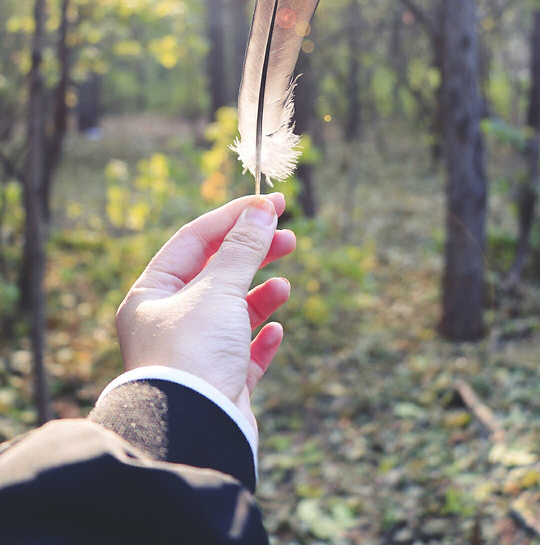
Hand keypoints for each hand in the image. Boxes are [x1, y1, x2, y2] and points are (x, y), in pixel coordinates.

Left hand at [115, 194, 294, 437]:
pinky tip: (276, 330)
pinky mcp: (219, 384)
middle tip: (288, 238)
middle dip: (252, 253)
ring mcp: (193, 354)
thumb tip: (261, 211)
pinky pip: (243, 352)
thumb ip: (243, 248)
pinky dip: (261, 337)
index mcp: (152, 295)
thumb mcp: (219, 290)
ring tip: (284, 285)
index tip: (271, 204)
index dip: (233, 217)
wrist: (193, 434)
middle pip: (215, 273)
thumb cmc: (194, 354)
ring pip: (231, 312)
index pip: (194, 240)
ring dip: (260, 294)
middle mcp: (168, 322)